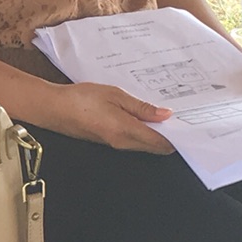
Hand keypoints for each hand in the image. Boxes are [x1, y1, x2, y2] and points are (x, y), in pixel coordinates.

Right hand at [45, 81, 175, 153]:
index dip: (176, 137)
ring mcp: (114, 144)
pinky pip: (132, 141)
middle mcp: (122, 143)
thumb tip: (164, 115)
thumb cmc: (80, 99)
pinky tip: (142, 117)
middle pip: (154, 146)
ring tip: (162, 115)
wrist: (53, 108)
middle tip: (179, 118)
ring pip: (143, 144)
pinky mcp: (108, 141)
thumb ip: (141, 107)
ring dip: (155, 134)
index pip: (159, 142)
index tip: (188, 126)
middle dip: (168, 136)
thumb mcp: (115, 95)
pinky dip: (142, 132)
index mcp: (126, 131)